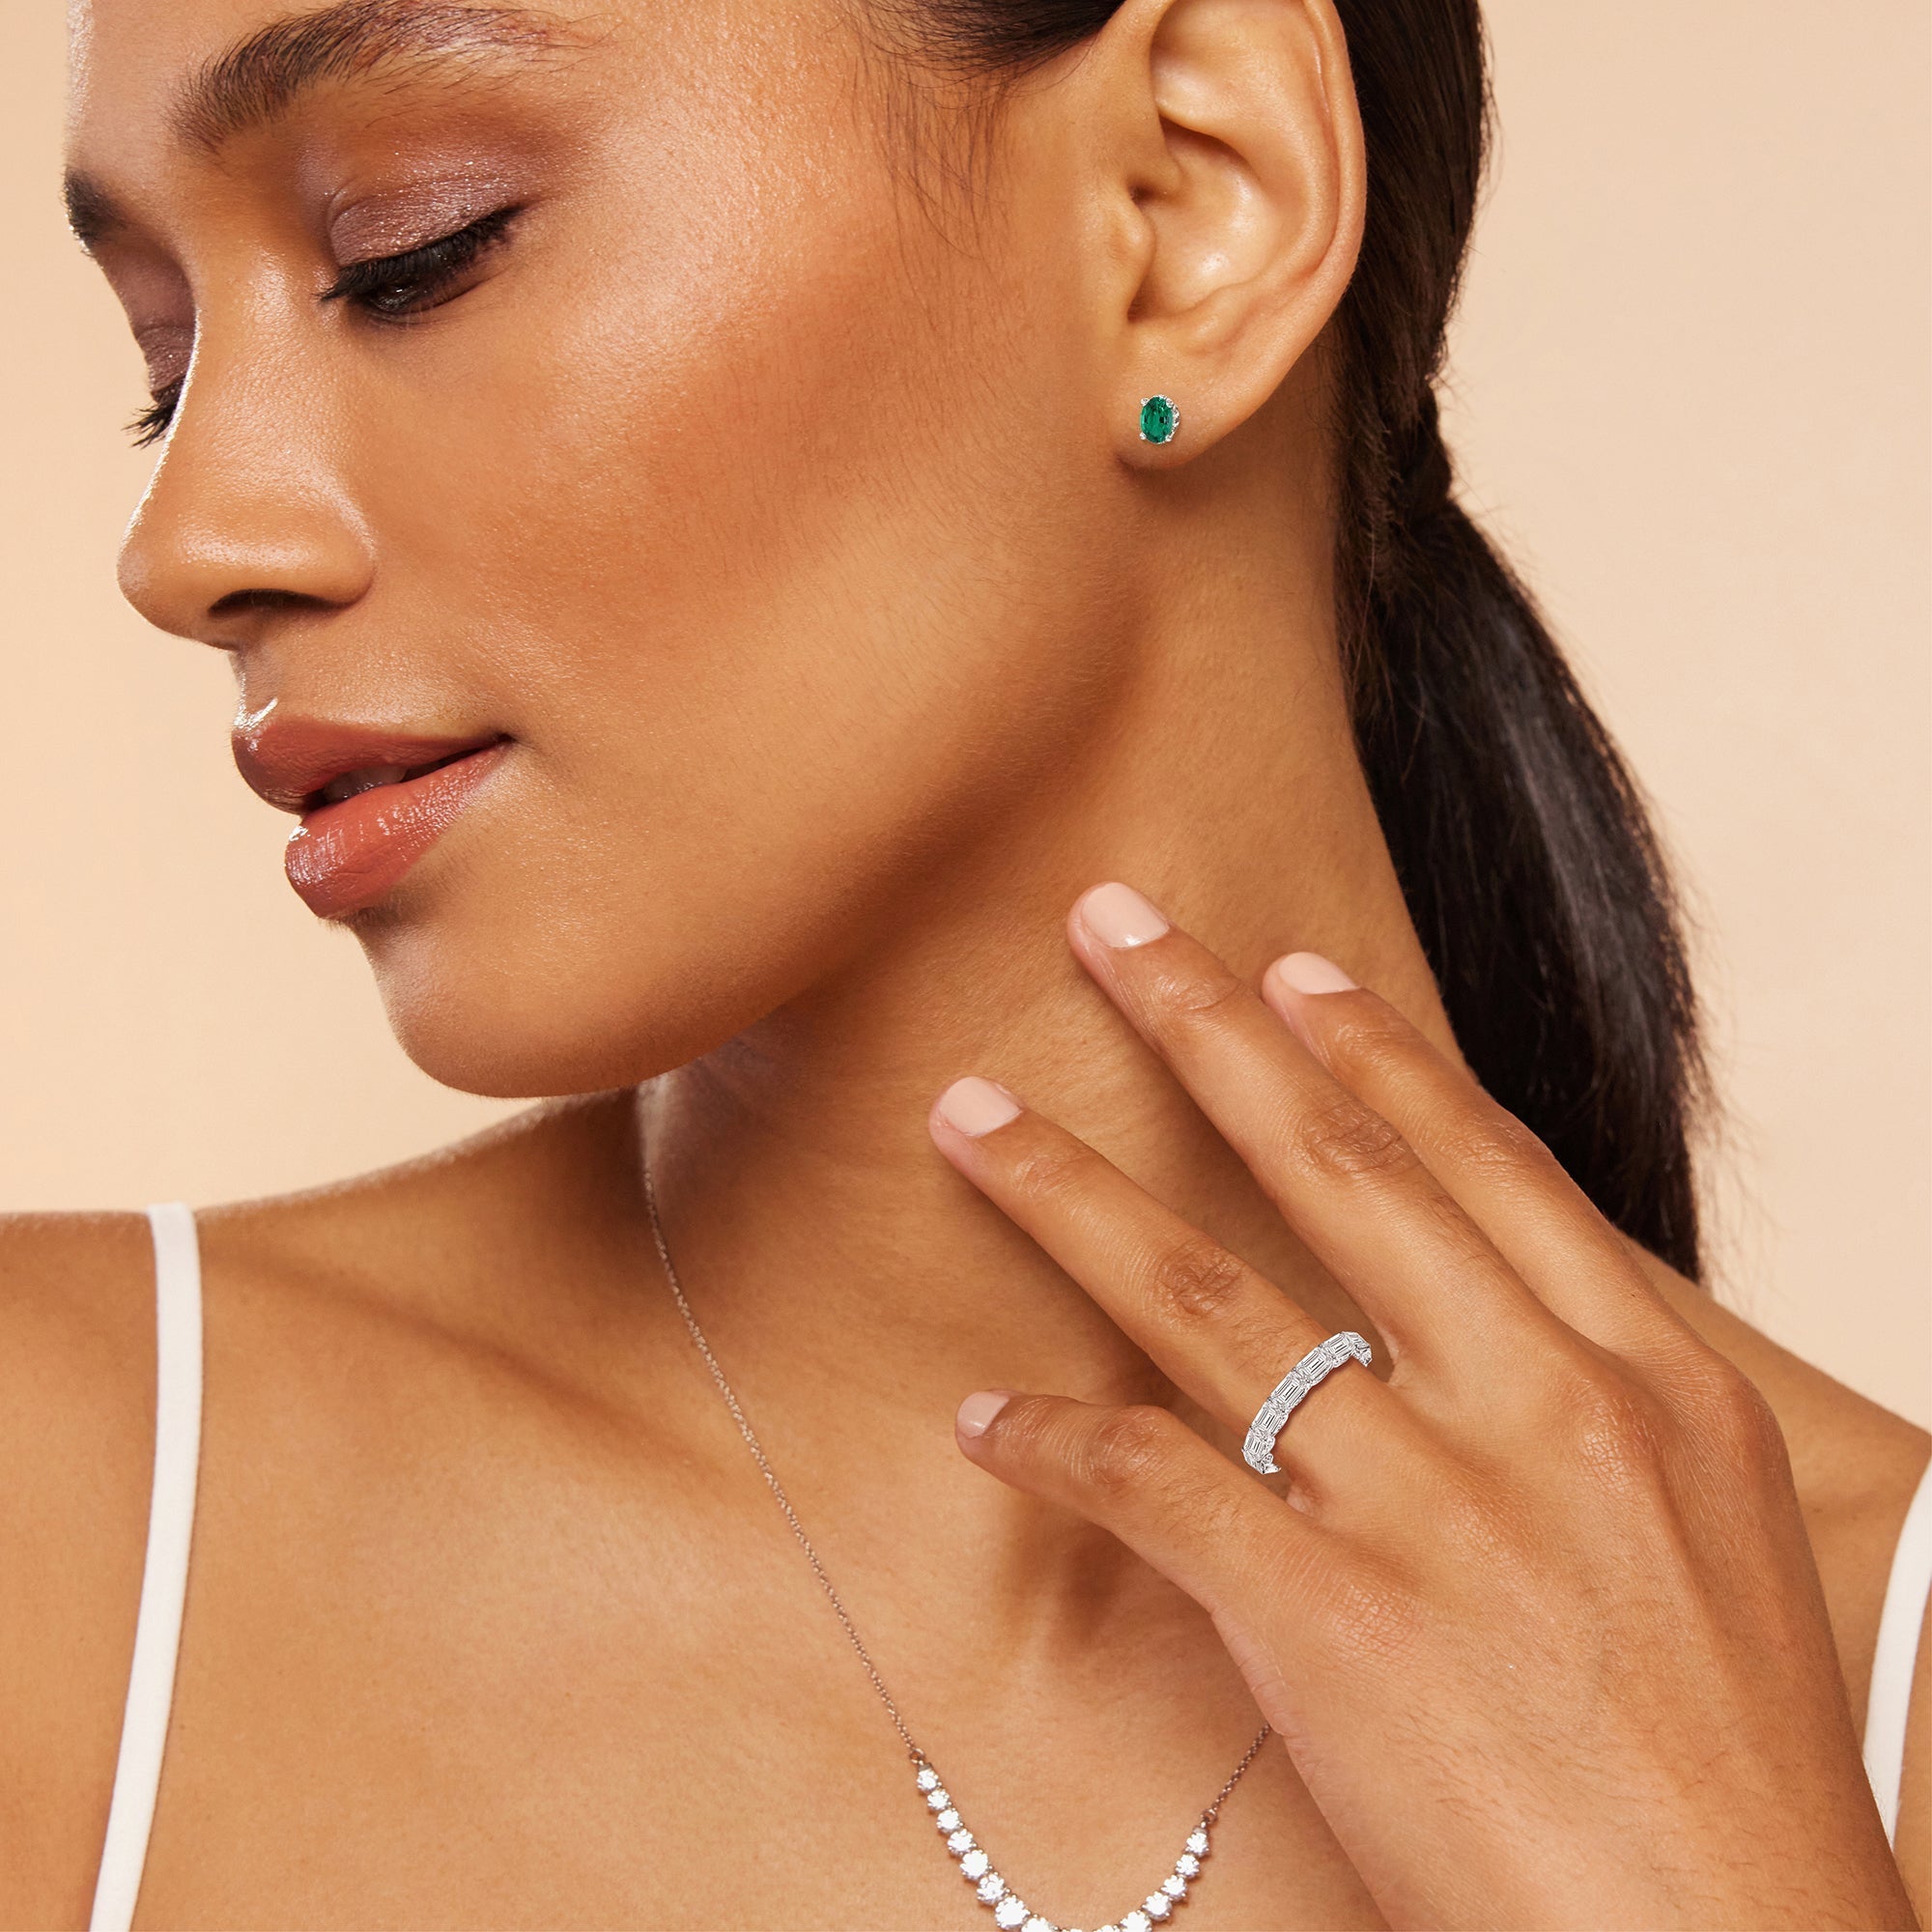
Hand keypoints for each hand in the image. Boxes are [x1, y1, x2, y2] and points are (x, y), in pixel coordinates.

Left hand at [927, 883, 1913, 1930]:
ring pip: (1205, 1295)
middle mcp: (1542, 1409)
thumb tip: (1481, 1327)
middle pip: (1336, 1168)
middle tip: (1107, 919)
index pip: (1484, 1164)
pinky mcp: (1335, 1625)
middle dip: (1203, 1026)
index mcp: (1649, 1378)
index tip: (1290, 966)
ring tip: (971, 1116)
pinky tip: (981, 1419)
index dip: (1374, 1052)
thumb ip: (1594, 1411)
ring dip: (1068, 1191)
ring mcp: (1433, 1509)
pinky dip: (1049, 1442)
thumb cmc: (1731, 1774)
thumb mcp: (1711, 1542)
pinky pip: (1148, 1485)